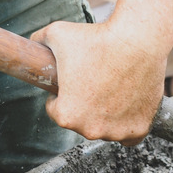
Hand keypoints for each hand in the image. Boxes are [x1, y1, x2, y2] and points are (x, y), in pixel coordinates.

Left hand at [29, 0, 172, 145]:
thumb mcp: (55, 34)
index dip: (61, 95)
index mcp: (67, 115)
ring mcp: (117, 132)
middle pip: (81, 122)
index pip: (56, 111)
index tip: (71, 84)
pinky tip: (126, 110)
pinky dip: (127, 127)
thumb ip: (38, 44)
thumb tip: (32, 47)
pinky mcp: (140, 129)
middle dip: (84, 106)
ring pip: (105, 129)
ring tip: (112, 89)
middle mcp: (91, 129)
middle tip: (94, 83)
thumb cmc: (98, 38)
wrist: (138, 40)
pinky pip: (129, 138)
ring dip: (105, 116)